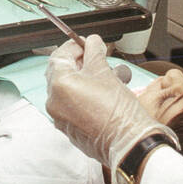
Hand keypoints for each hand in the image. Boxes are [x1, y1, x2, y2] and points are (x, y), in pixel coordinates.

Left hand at [45, 35, 172, 170]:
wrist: (128, 142)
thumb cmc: (118, 110)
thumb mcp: (105, 72)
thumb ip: (94, 52)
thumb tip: (92, 42)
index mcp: (59, 85)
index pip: (59, 56)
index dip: (73, 46)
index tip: (85, 43)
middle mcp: (54, 103)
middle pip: (60, 73)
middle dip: (76, 62)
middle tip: (93, 56)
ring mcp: (60, 118)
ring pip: (66, 90)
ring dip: (81, 79)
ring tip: (101, 75)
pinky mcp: (69, 129)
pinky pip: (70, 106)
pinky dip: (81, 96)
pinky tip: (98, 93)